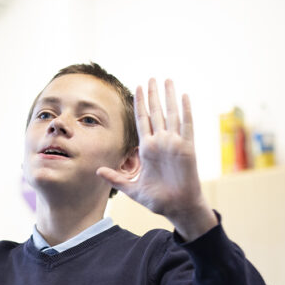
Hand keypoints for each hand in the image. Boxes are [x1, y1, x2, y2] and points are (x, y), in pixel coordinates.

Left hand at [98, 78, 216, 240]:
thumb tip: (97, 171)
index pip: (142, 120)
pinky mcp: (187, 148)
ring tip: (168, 80)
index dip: (140, 104)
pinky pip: (187, 126)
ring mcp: (175, 144)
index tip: (137, 87)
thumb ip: (116, 178)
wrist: (177, 207)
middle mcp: (161, 142)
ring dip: (170, 97)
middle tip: (152, 77)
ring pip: (172, 114)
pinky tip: (184, 96)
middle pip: (156, 112)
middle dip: (153, 95)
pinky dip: (186, 111)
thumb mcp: (132, 188)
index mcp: (148, 148)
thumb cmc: (158, 199)